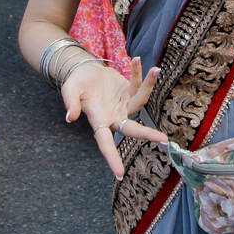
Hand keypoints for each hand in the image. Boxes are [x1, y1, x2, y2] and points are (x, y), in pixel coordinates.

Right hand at [62, 55, 167, 178]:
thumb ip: (70, 103)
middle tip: (164, 140)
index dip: (112, 158)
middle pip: (132, 129)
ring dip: (148, 86)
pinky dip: (139, 73)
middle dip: (147, 134)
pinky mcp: (131, 92)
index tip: (120, 174)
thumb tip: (70, 117)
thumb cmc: (76, 83)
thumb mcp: (69, 89)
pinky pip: (139, 85)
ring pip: (141, 101)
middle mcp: (115, 117)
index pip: (104, 144)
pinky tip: (135, 59)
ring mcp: (125, 105)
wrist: (85, 70)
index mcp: (99, 121)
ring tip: (155, 70)